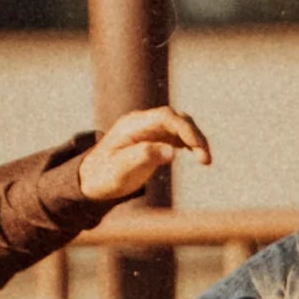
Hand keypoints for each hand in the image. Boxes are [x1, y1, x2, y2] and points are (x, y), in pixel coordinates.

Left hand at [77, 105, 210, 203]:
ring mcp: (150, 130)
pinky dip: (190, 144)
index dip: (185, 129)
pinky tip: (199, 156)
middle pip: (177, 119)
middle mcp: (143, 123)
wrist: (92, 180)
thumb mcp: (120, 170)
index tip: (197, 147)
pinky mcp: (155, 140)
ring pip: (180, 127)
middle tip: (205, 159)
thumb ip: (143, 157)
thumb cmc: (103, 176)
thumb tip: (170, 151)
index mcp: (133, 124)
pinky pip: (178, 136)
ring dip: (195, 140)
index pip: (165, 117)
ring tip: (206, 160)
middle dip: (194, 135)